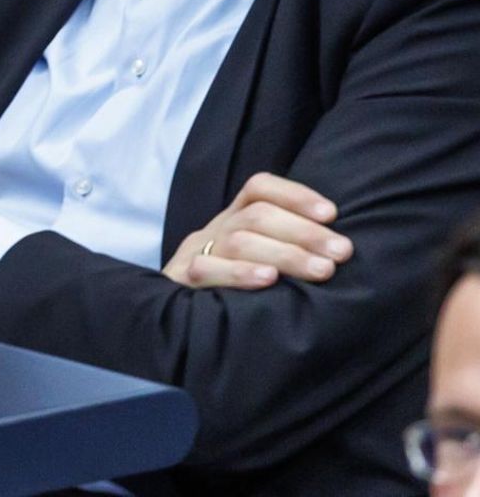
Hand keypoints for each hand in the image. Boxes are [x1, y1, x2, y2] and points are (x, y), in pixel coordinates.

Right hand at [162, 172, 351, 290]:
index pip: (259, 189)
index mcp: (233, 221)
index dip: (295, 195)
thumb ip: (284, 252)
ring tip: (321, 270)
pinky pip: (206, 269)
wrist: (169, 322)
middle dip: (304, 231)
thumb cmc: (230, 294)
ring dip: (285, 253)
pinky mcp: (181, 282)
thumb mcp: (255, 263)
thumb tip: (339, 252)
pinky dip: (238, 273)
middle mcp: (215, 232)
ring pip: (238, 240)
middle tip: (342, 252)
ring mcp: (196, 254)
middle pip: (257, 216)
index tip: (331, 214)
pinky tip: (268, 279)